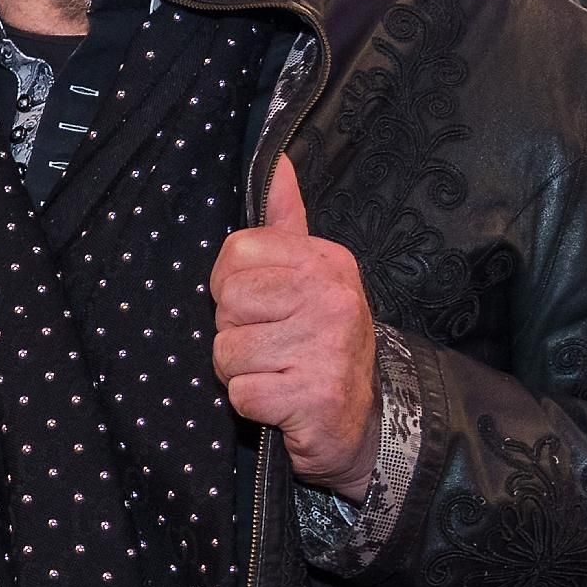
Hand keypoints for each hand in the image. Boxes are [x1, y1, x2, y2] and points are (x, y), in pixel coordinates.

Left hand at [210, 156, 378, 490]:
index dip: (232, 289)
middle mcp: (333, 297)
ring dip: (242, 373)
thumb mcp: (311, 278)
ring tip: (279, 374)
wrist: (360, 425)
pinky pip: (241, 393)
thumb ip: (287, 221)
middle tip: (273, 348)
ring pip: (226, 352)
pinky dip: (253, 405)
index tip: (263, 308)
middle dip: (236, 333)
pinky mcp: (315, 395)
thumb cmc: (320, 346)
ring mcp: (328, 346)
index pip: (234, 254)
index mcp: (326, 261)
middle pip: (227, 302)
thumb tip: (276, 161)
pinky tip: (284, 402)